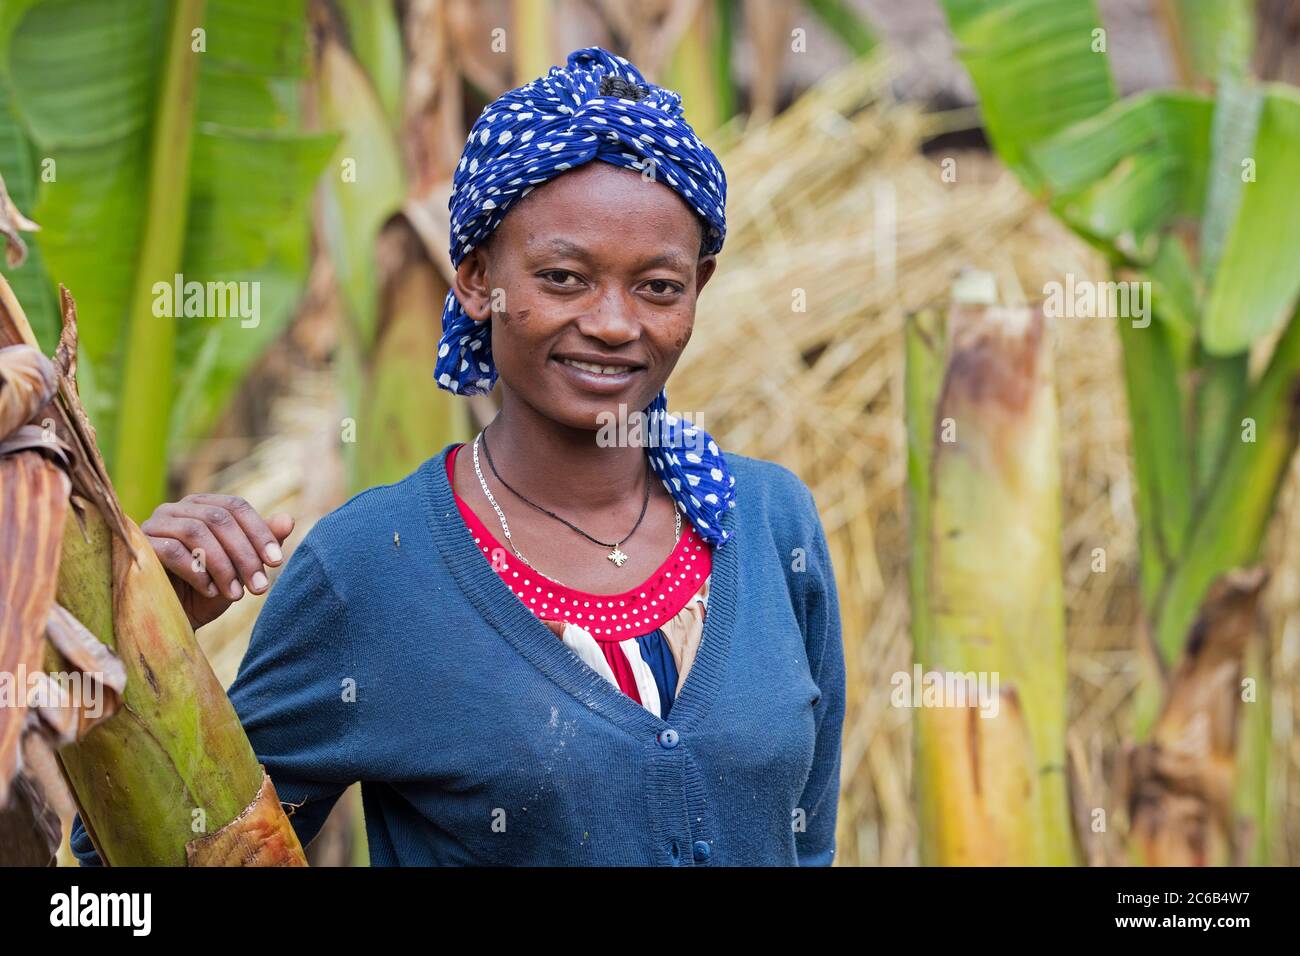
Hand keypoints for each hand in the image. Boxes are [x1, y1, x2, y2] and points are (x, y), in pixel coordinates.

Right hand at [141, 494, 294, 629]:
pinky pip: (171, 550)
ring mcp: (154, 525)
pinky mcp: (139, 547)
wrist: (171, 623)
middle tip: (260, 587)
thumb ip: (261, 544)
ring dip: (223, 565)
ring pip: (196, 532)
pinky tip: (209, 591)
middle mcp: (177, 509)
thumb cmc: (207, 592)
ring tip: (236, 595)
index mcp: (204, 507)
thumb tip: (288, 520)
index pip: (236, 506)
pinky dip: (196, 571)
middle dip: (245, 554)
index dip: (260, 532)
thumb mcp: (241, 570)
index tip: (277, 562)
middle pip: (218, 518)